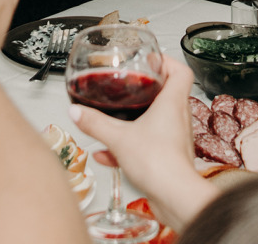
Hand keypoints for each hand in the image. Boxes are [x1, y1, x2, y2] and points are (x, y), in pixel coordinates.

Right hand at [69, 56, 217, 230]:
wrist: (174, 197)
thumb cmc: (160, 164)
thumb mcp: (118, 137)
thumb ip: (95, 123)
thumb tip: (77, 112)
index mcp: (172, 103)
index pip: (180, 71)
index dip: (167, 62)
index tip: (151, 61)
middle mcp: (178, 118)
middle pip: (169, 94)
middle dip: (148, 90)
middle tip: (132, 86)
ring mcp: (175, 139)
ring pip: (157, 121)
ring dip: (137, 119)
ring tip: (116, 121)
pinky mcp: (168, 158)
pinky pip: (148, 145)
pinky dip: (129, 145)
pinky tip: (107, 153)